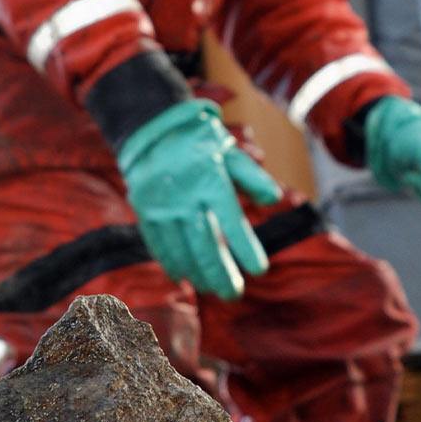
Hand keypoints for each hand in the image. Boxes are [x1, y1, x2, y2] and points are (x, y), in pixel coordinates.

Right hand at [117, 99, 281, 299]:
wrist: (151, 128)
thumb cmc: (199, 140)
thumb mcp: (229, 151)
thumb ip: (252, 176)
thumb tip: (275, 200)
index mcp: (211, 179)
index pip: (233, 221)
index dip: (246, 248)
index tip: (260, 270)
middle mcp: (186, 196)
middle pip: (206, 244)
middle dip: (221, 273)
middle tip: (234, 293)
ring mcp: (162, 206)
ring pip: (182, 249)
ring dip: (197, 273)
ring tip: (211, 288)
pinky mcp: (145, 211)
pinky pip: (159, 244)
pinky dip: (172, 263)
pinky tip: (183, 276)